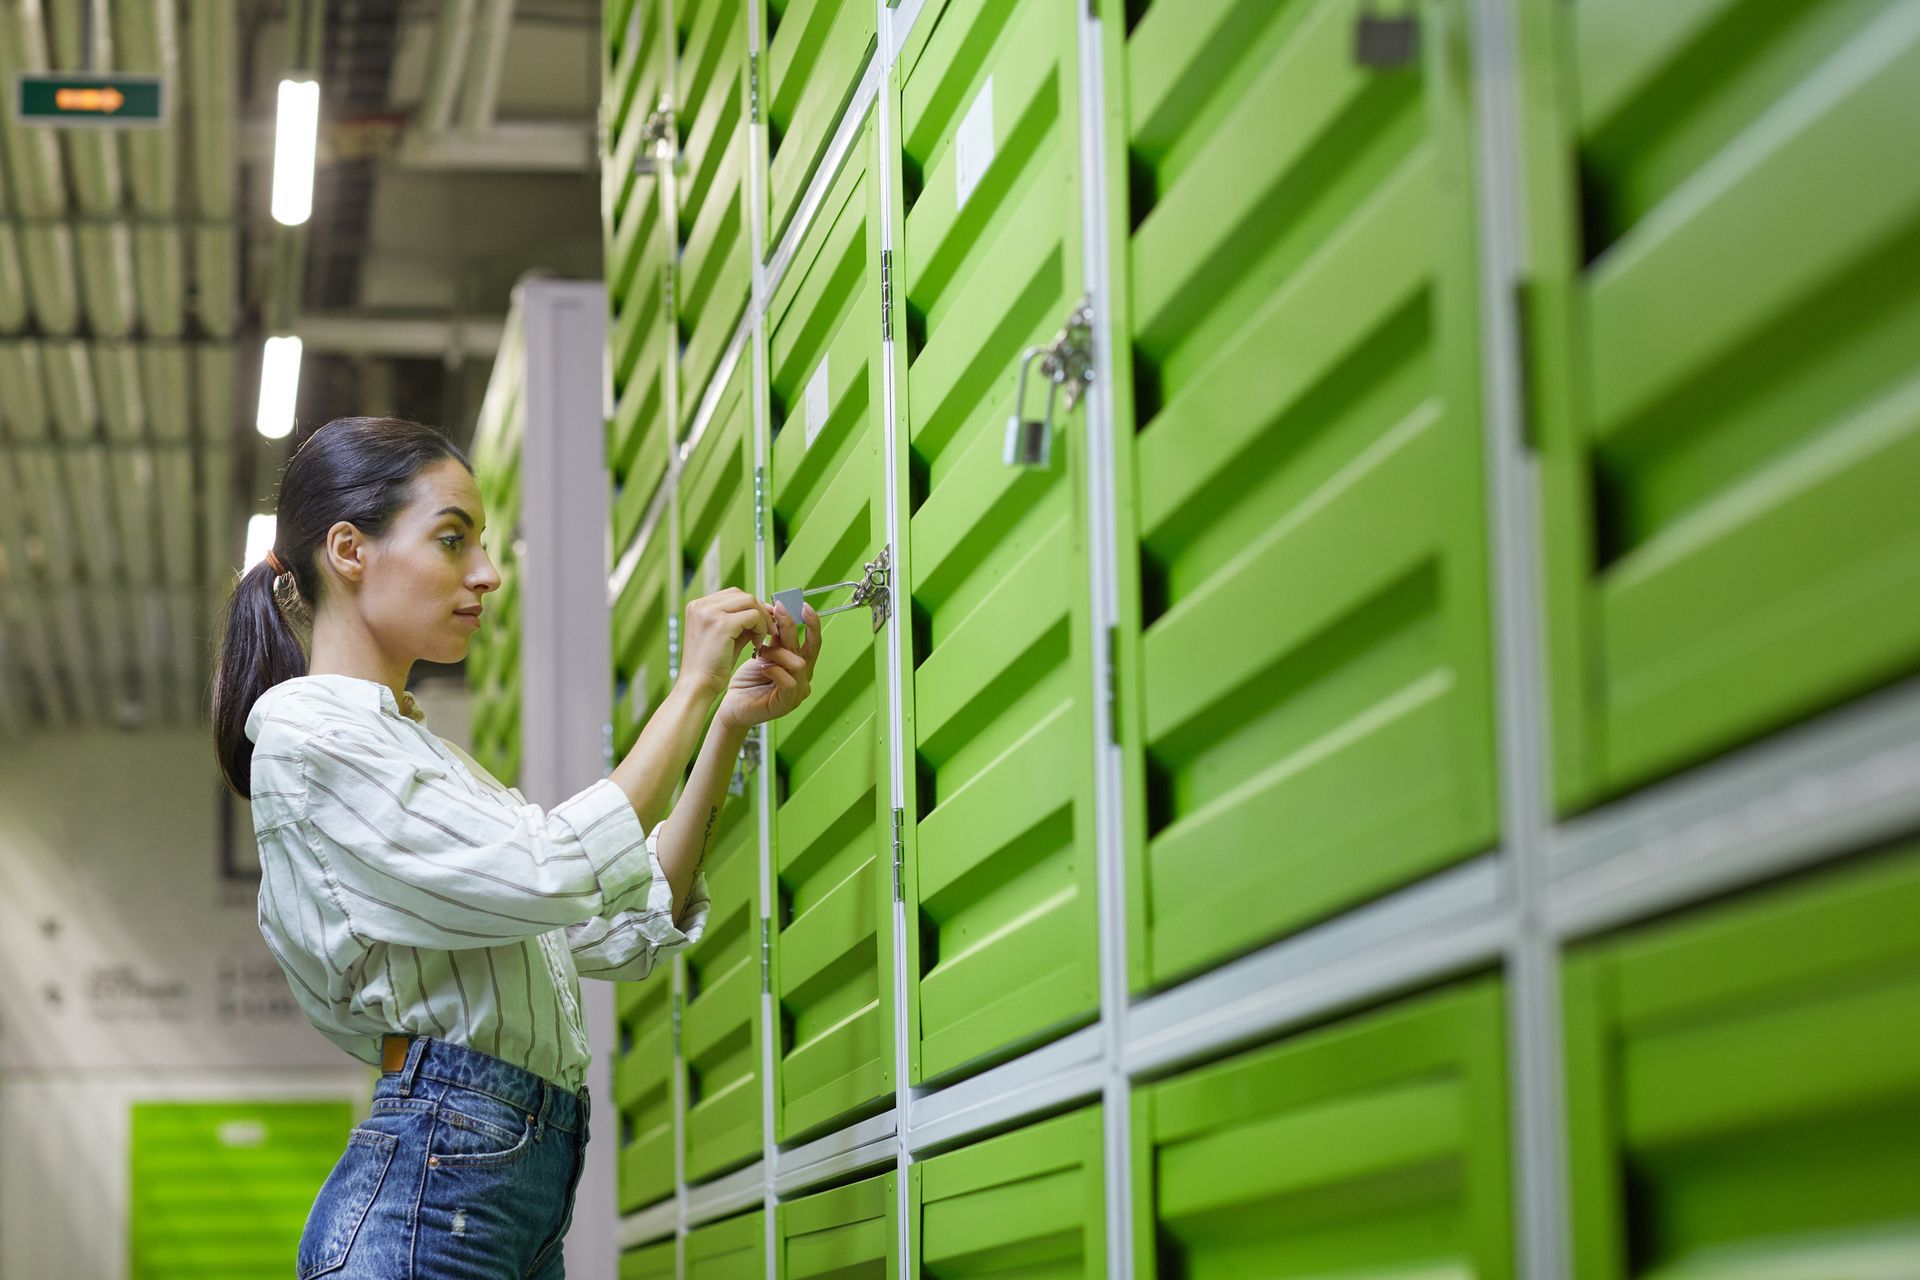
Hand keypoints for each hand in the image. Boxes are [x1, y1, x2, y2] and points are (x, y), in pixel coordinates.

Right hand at [677, 588, 774, 700]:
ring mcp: (710, 612)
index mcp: (697, 606)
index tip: (762, 622)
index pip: (732, 595)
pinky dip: (760, 628)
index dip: (751, 607)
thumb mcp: (725, 637)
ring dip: (762, 619)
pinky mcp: (722, 623)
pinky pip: (753, 616)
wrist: (697, 686)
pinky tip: (756, 645)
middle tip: (768, 629)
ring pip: (750, 601)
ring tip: (760, 639)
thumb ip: (740, 622)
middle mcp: (701, 605)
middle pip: (742, 595)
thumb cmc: (710, 667)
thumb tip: (763, 611)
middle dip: (760, 610)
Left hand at [717, 599, 820, 730]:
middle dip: (794, 627)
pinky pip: (790, 682)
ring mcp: (798, 692)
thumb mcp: (763, 652)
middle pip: (809, 648)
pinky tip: (762, 666)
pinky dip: (775, 670)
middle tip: (780, 610)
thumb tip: (776, 610)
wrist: (732, 706)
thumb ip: (775, 637)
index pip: (813, 641)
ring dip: (778, 652)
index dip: (812, 623)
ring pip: (799, 663)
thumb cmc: (747, 681)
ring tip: (761, 651)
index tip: (803, 605)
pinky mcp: (786, 703)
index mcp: (800, 663)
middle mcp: (803, 677)